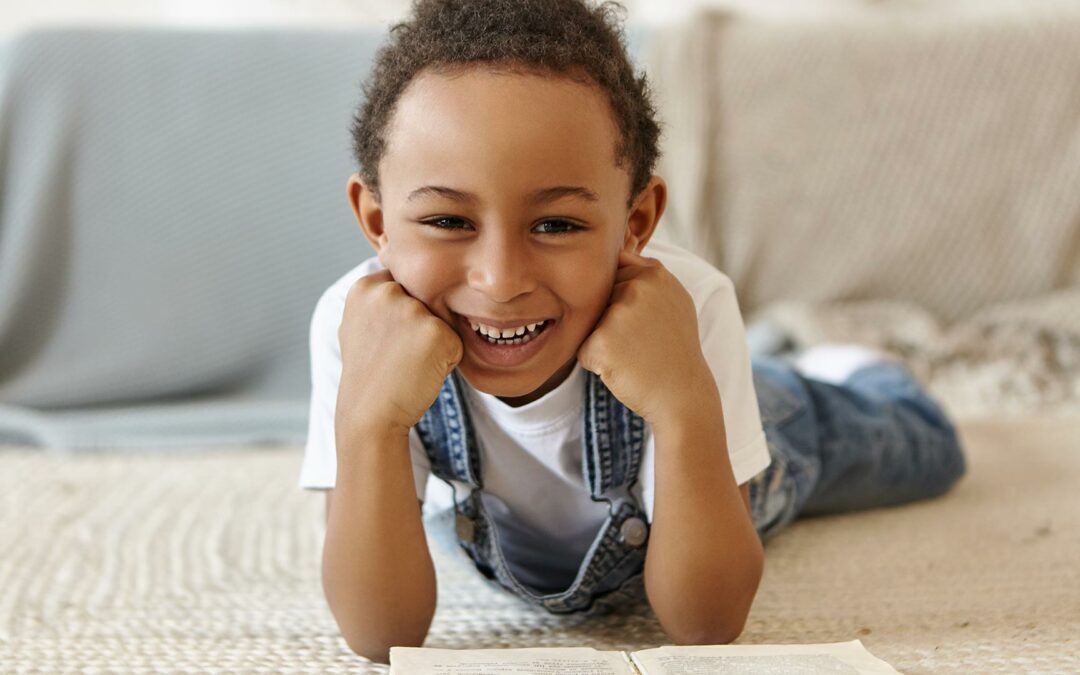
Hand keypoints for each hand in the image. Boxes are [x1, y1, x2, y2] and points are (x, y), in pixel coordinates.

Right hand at [335, 269, 463, 438]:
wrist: (370, 414)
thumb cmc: (369, 372)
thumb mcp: (359, 324)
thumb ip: (378, 298)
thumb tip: (394, 266)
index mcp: (365, 286)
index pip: (404, 285)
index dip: (401, 315)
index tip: (385, 339)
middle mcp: (388, 291)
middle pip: (426, 300)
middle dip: (419, 326)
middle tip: (395, 354)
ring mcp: (413, 310)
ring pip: (442, 320)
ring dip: (434, 343)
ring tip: (407, 363)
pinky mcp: (437, 331)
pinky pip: (456, 341)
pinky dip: (446, 360)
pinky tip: (421, 372)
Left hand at [576, 248, 713, 427]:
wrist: (683, 396)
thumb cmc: (674, 351)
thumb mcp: (673, 301)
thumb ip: (648, 274)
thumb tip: (619, 248)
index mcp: (656, 273)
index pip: (616, 271)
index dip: (623, 300)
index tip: (643, 322)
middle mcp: (638, 286)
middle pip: (599, 299)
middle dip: (611, 322)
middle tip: (642, 343)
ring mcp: (619, 313)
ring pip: (590, 324)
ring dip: (603, 342)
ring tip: (633, 355)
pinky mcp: (601, 342)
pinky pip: (583, 350)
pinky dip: (596, 363)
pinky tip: (622, 369)